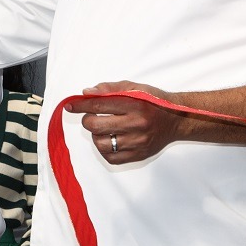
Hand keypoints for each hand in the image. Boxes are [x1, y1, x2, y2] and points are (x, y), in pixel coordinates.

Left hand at [66, 81, 182, 164]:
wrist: (176, 120)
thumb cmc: (153, 101)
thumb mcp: (135, 88)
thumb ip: (110, 88)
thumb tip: (86, 93)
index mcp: (134, 104)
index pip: (98, 105)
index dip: (80, 105)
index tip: (70, 105)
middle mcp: (136, 124)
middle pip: (95, 126)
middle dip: (88, 120)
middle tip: (92, 117)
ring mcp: (137, 142)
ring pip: (101, 143)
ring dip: (96, 135)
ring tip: (104, 129)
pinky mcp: (138, 155)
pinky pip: (111, 157)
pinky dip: (105, 149)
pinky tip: (110, 139)